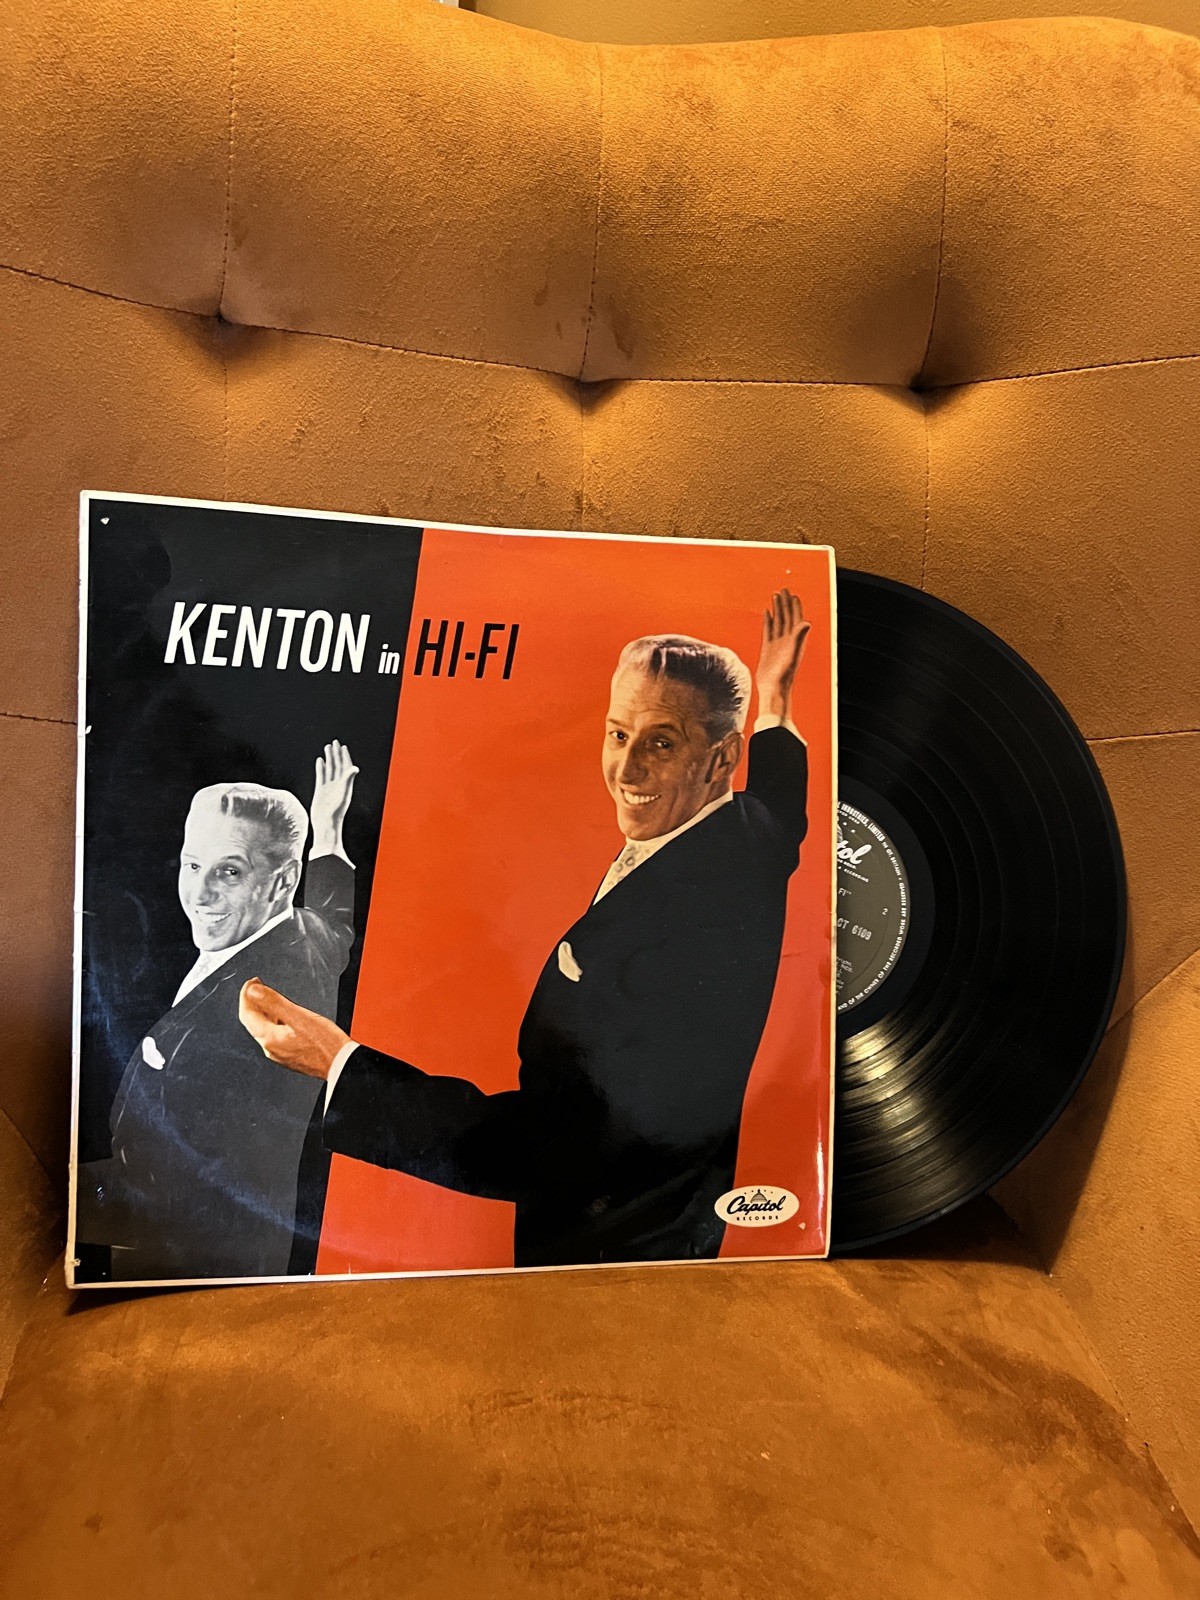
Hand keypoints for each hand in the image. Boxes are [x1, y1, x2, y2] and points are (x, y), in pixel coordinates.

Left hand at [239, 979, 349, 1079]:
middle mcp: (271, 1048)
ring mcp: (279, 1053)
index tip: (252, 982)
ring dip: (263, 1011)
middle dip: (252, 1001)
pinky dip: (273, 1021)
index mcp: (270, 1038)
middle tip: (258, 986)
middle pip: (252, 1022)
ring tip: (270, 997)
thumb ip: (274, 1002)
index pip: (246, 1013)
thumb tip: (253, 991)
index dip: (246, 994)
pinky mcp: (289, 1055)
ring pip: (263, 1028)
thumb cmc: (326, 1044)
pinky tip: (283, 1015)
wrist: (341, 1064)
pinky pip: (274, 1035)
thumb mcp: (300, 1016)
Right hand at [310, 740, 358, 859]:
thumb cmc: (336, 811)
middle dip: (337, 754)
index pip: (346, 766)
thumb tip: (355, 768)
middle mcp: (338, 784)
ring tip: (327, 748)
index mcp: (346, 784)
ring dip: (329, 758)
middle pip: (338, 765)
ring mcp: (329, 787)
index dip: (345, 756)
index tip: (343, 746)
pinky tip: (320, 761)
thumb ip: (348, 780)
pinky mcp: (321, 790)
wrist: (325, 823)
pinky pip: (321, 776)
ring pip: (329, 769)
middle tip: (335, 742)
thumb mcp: (343, 793)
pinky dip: (321, 768)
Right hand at [755, 588, 810, 722]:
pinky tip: (766, 612)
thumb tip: (807, 622)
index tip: (793, 593)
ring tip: (775, 596)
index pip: (796, 618)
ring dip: (777, 608)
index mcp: (795, 639)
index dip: (795, 605)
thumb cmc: (784, 674)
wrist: (773, 688)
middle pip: (787, 616)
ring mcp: (778, 643)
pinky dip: (768, 620)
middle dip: (786, 602)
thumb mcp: (792, 654)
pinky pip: (768, 629)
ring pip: (778, 621)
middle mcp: (788, 639)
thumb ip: (799, 637)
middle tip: (783, 589)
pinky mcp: (768, 647)